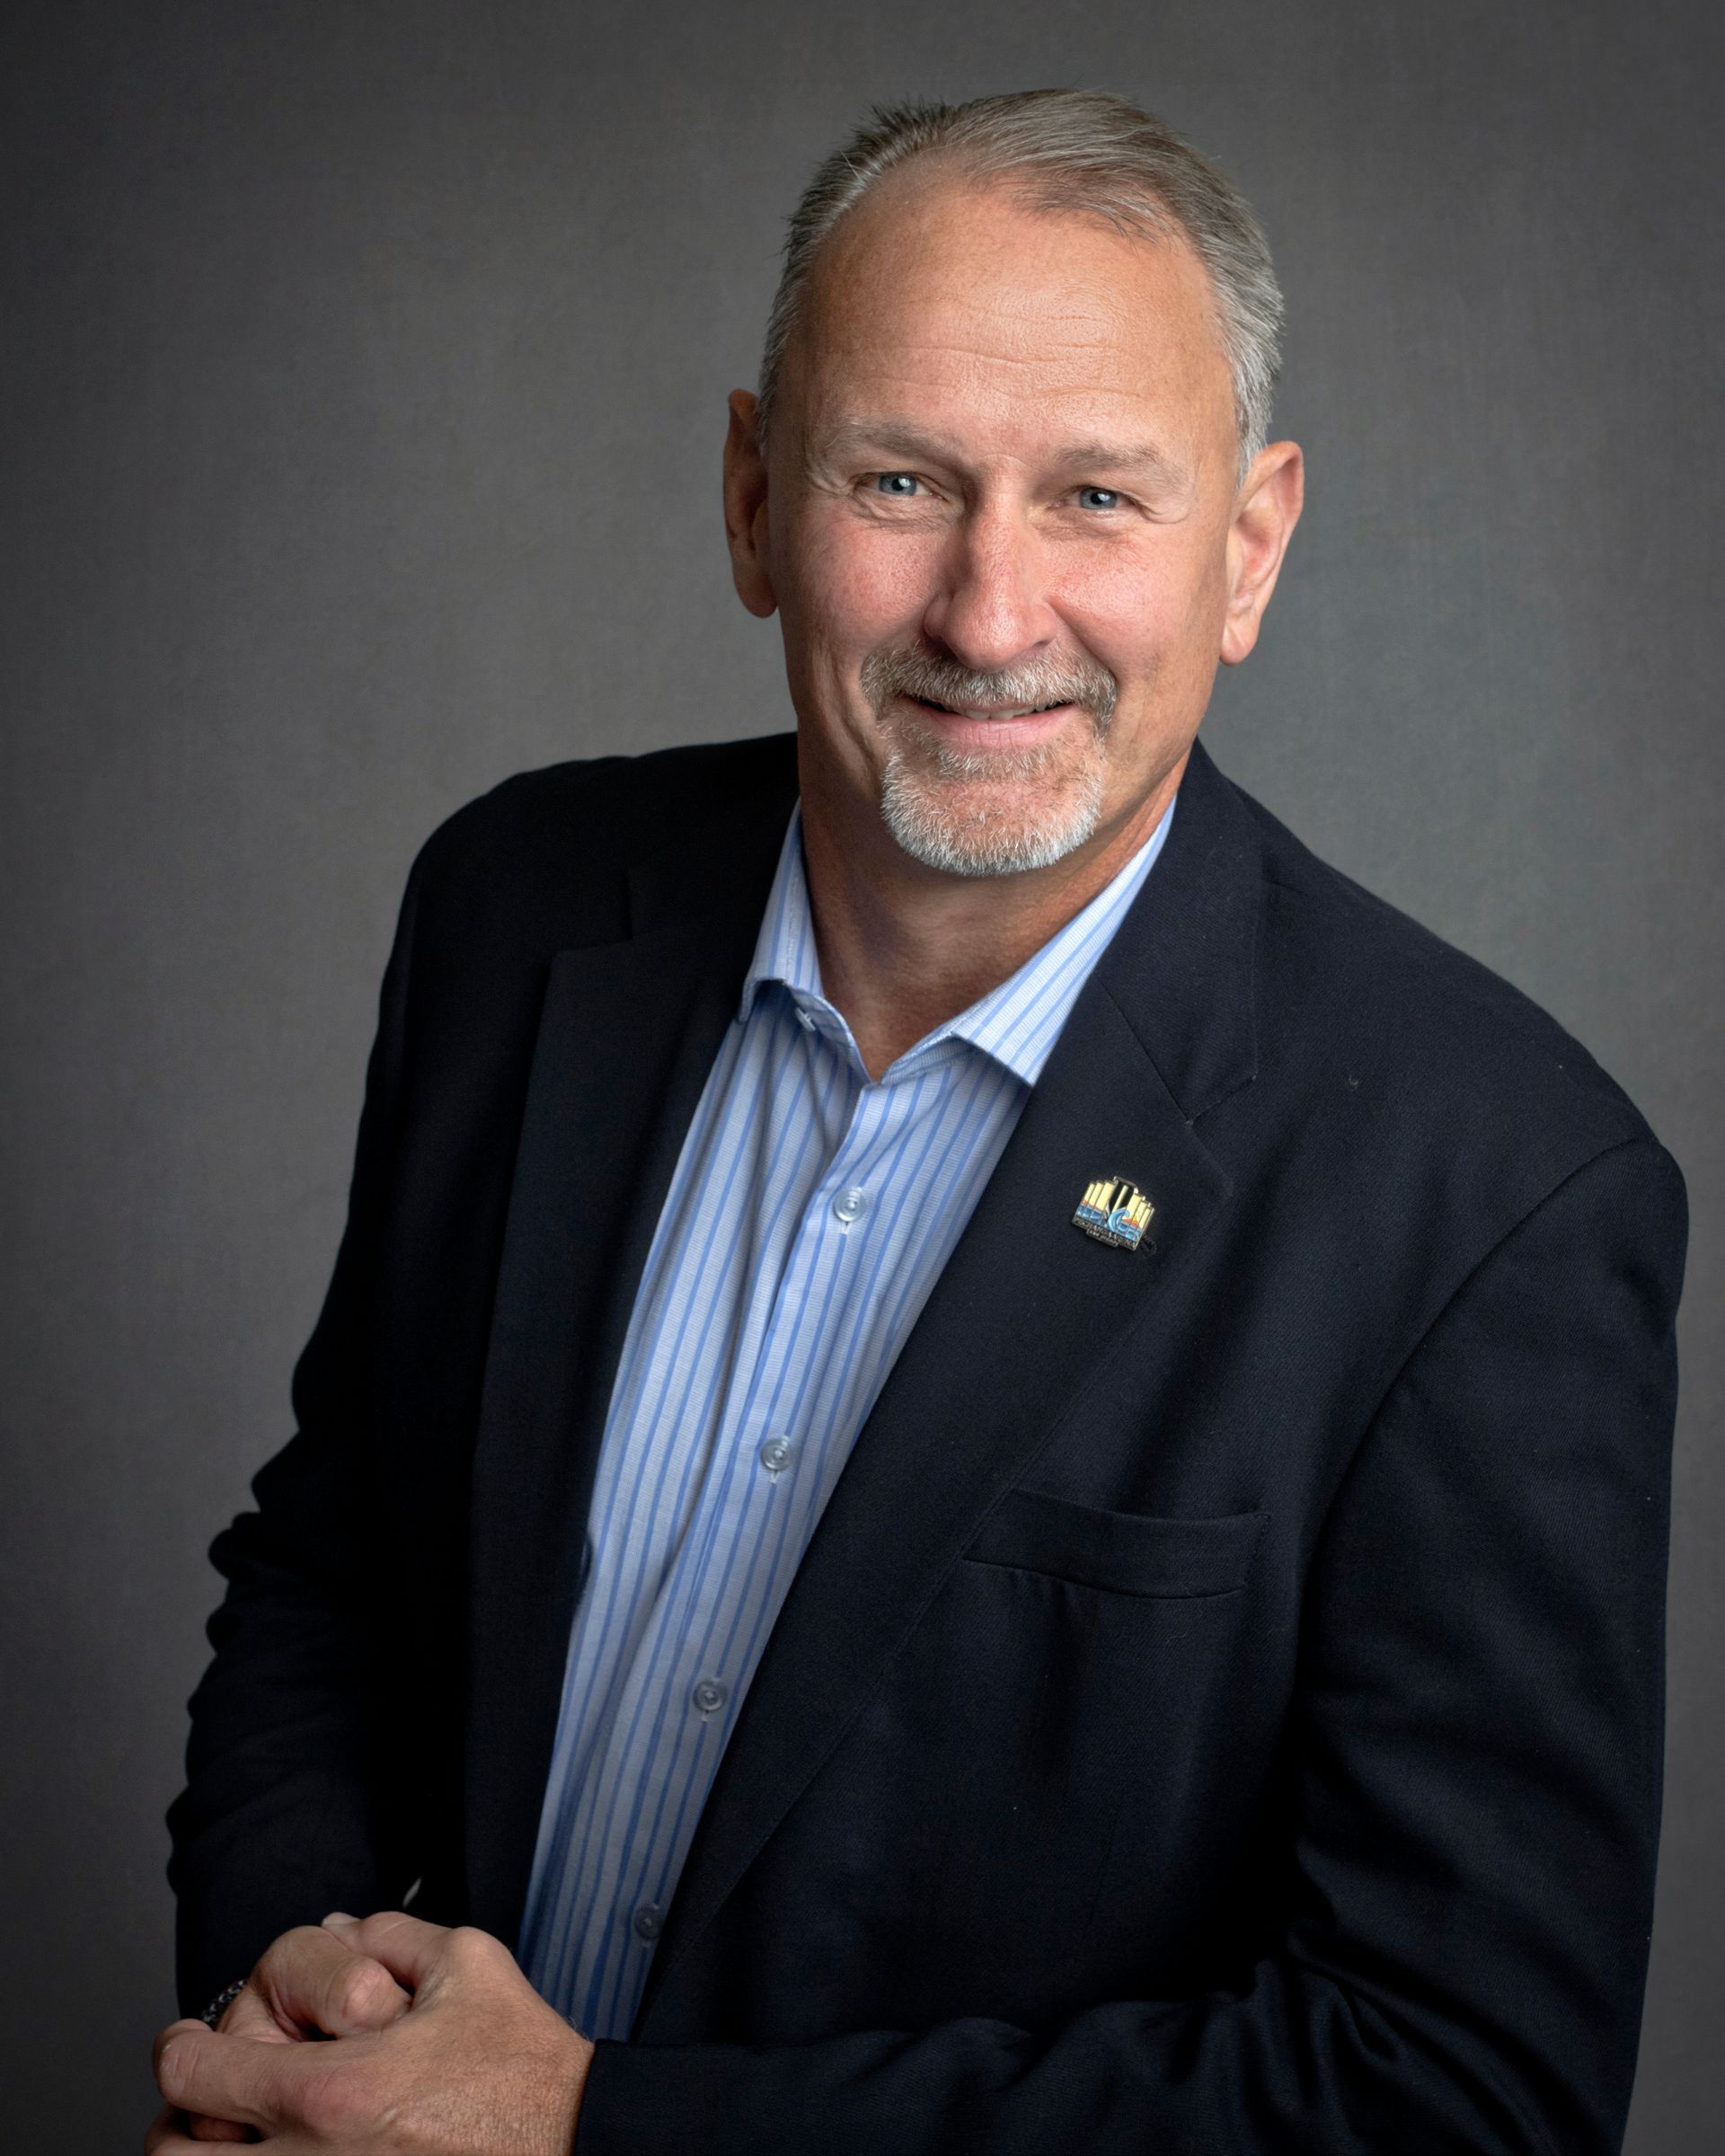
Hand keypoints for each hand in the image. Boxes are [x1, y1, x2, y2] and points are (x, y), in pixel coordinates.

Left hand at [147, 1912, 592, 2153]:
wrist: (575, 2142)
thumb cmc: (521, 2066)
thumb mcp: (466, 1964)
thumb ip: (391, 1933)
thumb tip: (337, 1928)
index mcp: (328, 2094)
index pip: (193, 2075)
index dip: (180, 2048)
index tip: (187, 2041)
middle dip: (175, 2123)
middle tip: (197, 2102)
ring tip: (235, 2136)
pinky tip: (288, 2152)